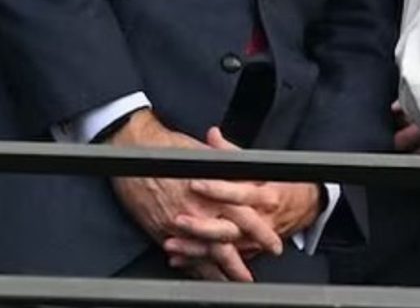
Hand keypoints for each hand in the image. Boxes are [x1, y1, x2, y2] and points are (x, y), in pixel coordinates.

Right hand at [108, 109, 254, 281]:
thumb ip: (229, 168)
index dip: (261, 231)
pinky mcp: (160, 231)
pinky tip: (204, 278)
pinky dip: (194, 269)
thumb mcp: (207, 154)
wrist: (134, 151)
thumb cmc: (171, 146)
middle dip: (242, 261)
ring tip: (234, 283)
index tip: (274, 243)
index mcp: (215, 189)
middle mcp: (199, 209)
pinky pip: (180, 254)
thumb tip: (248, 176)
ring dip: (221, 271)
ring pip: (205, 253)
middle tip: (254, 276)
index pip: (245, 215)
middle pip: (227, 241)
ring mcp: (178, 223)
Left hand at [164, 127, 317, 270]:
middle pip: (229, 225)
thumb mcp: (263, 166)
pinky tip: (180, 259)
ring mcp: (254, 241)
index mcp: (265, 195)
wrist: (306, 207)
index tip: (195, 183)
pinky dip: (201, 261)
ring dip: (196, 248)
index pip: (239, 192)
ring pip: (223, 247)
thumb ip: (233, 153)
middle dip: (201, 226)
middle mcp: (260, 220)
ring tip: (171, 244)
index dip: (217, 188)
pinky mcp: (249, 252)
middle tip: (177, 220)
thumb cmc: (283, 183)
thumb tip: (212, 134)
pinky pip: (223, 260)